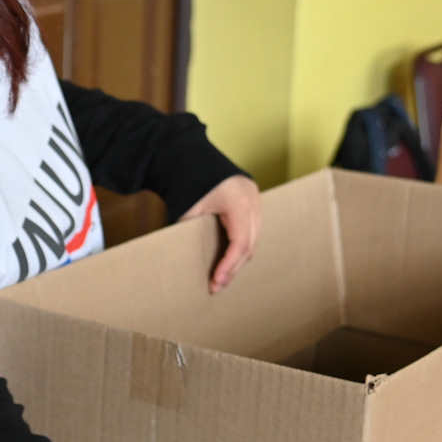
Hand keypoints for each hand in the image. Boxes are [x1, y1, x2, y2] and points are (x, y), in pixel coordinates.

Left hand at [178, 174, 259, 292]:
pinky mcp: (252, 199)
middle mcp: (252, 200)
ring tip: (222, 277)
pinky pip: (252, 228)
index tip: (216, 281)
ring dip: (239, 258)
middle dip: (234, 267)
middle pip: (250, 244)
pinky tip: (229, 259)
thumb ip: (194, 237)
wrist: (188, 155)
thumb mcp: (188, 212)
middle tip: (217, 286)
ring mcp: (255, 198)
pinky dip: (241, 245)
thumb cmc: (186, 182)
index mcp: (238, 202)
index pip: (240, 243)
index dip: (229, 265)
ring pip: (254, 238)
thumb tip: (194, 267)